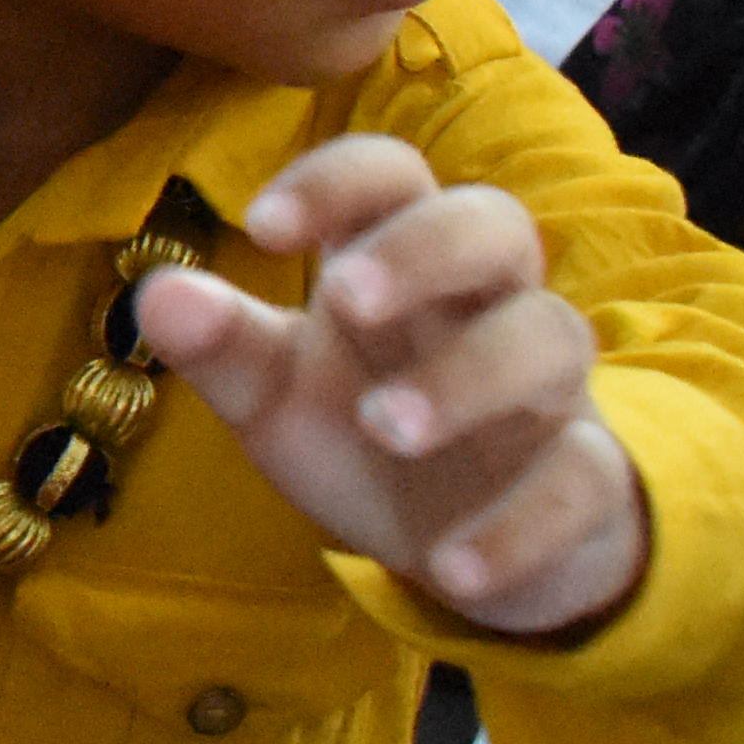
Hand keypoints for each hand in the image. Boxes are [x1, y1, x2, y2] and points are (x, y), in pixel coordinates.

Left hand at [134, 136, 648, 636]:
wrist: (471, 546)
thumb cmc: (363, 434)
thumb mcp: (275, 393)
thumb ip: (220, 345)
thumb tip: (159, 295)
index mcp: (399, 264)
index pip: (390, 175)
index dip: (337, 181)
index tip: (263, 227)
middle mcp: (484, 307)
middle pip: (494, 224)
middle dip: (424, 249)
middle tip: (346, 297)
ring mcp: (546, 391)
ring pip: (551, 337)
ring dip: (468, 378)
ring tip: (383, 428)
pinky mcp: (585, 481)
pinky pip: (583, 481)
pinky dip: (523, 526)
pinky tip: (452, 568)